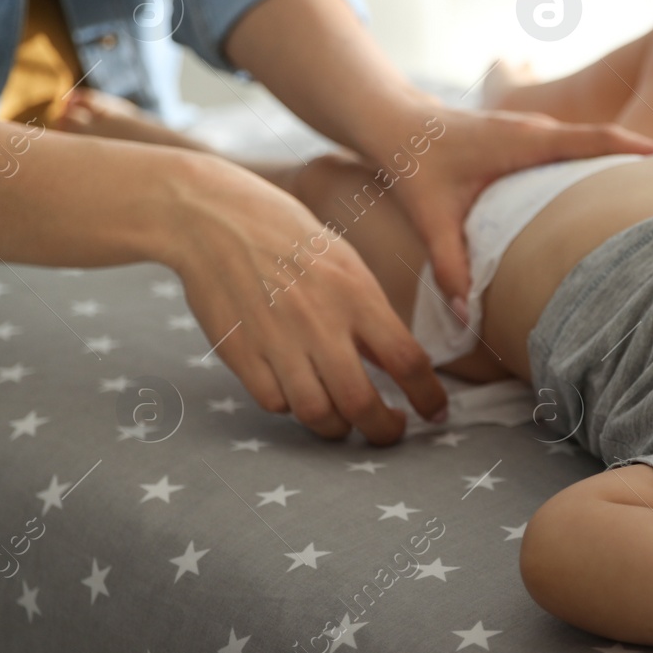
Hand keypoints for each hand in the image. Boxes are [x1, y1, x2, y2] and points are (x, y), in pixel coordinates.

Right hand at [171, 156, 445, 444]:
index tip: (436, 413)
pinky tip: (298, 393)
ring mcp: (277, 341)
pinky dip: (291, 406)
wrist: (217, 220)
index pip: (407, 360)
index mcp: (357, 295)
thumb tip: (401, 364)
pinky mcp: (240, 353)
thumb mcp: (346, 264)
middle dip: (383, 430)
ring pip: (316, 414)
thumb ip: (372, 315)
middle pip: (361, 403)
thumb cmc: (292, 239)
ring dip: (337, 428)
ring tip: (344, 422)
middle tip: (390, 432)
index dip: (428, 396)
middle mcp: (320, 323)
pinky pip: (275, 402)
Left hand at [376, 107, 652, 312]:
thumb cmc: (414, 162)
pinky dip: (605, 164)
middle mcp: (539, 131)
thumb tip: (464, 315)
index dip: (641, 149)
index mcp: (528, 140)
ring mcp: (537, 132)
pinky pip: (580, 149)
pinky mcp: (531, 140)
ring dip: (629, 161)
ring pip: (596, 144)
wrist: (392, 122)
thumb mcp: (432, 216)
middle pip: (610, 141)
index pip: (598, 139)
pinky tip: (618, 190)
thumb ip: (450, 265)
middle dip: (651, 158)